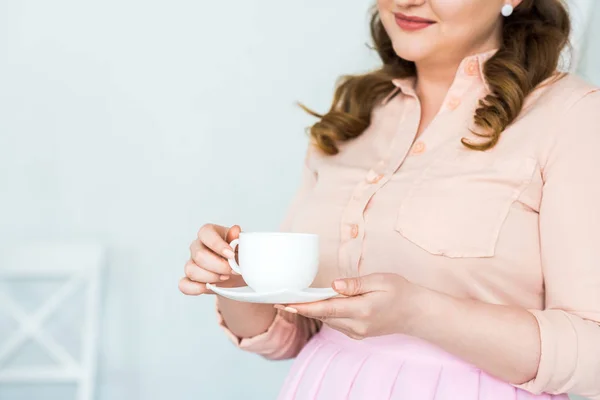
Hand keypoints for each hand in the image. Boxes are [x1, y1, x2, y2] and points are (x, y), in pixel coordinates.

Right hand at [178, 224, 245, 294]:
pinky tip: (209, 287)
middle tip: (233, 270)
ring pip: (191, 270)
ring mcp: (192, 262)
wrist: (239, 273)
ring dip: (210, 277)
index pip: (206, 233)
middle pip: (199, 255)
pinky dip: (195, 288)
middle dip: (218, 266)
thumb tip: (235, 229)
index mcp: (209, 233)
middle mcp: (197, 246)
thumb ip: (237, 238)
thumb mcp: (241, 245)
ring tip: (225, 278)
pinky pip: (184, 285)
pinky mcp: (190, 279)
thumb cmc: (238, 255)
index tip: (231, 255)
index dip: (217, 245)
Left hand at [275, 273, 423, 339]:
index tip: (285, 304)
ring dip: (312, 312)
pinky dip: (325, 315)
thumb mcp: (380, 280)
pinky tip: (317, 306)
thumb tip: (334, 286)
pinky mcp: (359, 333)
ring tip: (291, 302)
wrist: (418, 313)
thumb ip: (355, 284)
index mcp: (361, 310)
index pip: (325, 309)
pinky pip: (336, 324)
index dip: (303, 307)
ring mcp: (358, 332)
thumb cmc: (401, 291)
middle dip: (301, 308)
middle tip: (279, 300)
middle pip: (322, 316)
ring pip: (328, 321)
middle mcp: (357, 325)